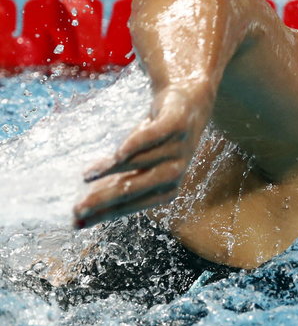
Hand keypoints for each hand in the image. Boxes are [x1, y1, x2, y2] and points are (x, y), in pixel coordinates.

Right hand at [73, 84, 213, 227]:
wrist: (193, 102)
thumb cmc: (158, 141)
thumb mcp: (137, 164)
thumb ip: (114, 182)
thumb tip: (80, 209)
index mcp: (166, 187)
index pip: (132, 204)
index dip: (104, 214)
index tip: (77, 222)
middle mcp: (174, 172)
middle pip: (135, 189)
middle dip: (105, 200)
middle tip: (77, 208)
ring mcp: (178, 148)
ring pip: (139, 161)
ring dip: (111, 169)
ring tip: (86, 175)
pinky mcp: (176, 124)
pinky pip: (154, 136)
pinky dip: (136, 144)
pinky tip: (118, 154)